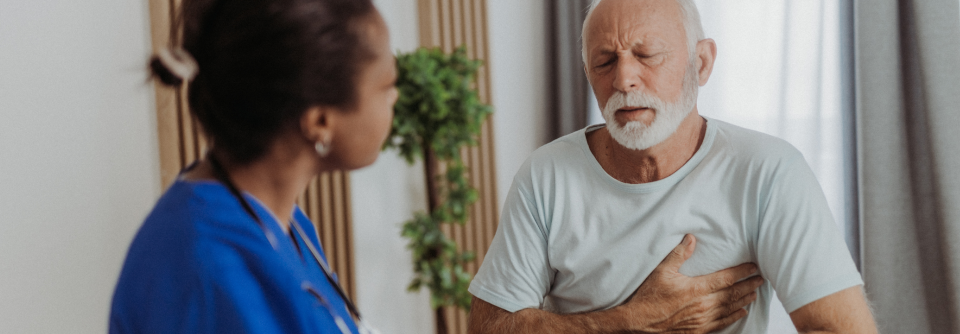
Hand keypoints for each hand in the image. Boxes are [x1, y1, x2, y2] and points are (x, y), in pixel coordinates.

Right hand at [620, 234, 763, 333]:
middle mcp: (703, 305)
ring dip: (744, 300)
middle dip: (748, 285)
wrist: (638, 322)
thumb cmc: (648, 296)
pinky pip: (721, 323)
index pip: (726, 278)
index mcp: (696, 289)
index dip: (742, 272)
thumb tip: (692, 239)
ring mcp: (702, 320)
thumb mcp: (661, 271)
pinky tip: (741, 312)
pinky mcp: (698, 330)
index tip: (754, 267)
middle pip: (732, 294)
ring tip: (754, 293)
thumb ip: (679, 254)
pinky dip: (733, 317)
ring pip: (730, 309)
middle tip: (761, 279)